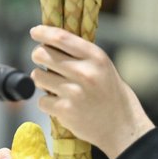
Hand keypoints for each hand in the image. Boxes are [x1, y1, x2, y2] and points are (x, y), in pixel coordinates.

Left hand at [29, 25, 153, 158]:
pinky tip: (62, 104)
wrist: (122, 126)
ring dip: (41, 80)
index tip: (35, 32)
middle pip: (42, 54)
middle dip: (38, 56)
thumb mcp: (102, 67)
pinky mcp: (65, 110)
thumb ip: (80, 54)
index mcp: (95, 57)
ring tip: (56, 86)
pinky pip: (41, 100)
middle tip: (43, 62)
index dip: (43, 33)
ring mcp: (74, 92)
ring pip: (37, 76)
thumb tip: (49, 40)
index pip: (61, 37)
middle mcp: (84, 72)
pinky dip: (47, 103)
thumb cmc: (109, 94)